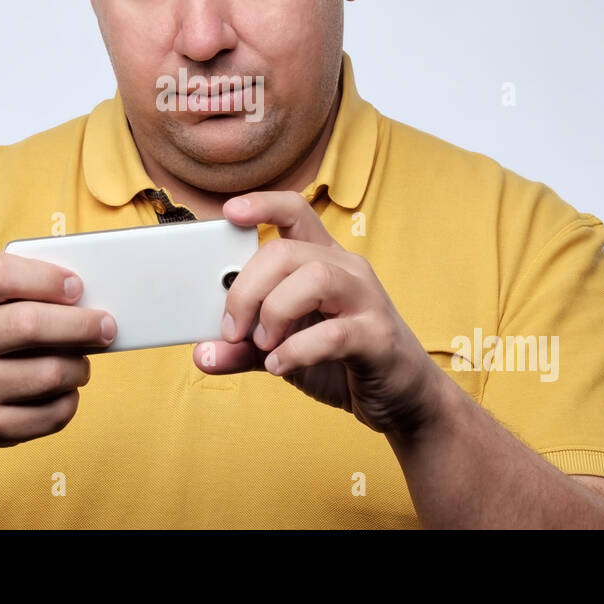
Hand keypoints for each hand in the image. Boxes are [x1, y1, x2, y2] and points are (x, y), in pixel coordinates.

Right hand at [0, 252, 115, 449]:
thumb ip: (36, 287)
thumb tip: (93, 300)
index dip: (45, 277)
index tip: (77, 287)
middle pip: (29, 324)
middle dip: (81, 325)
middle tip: (107, 327)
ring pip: (50, 373)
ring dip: (80, 367)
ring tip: (80, 362)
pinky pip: (54, 412)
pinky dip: (70, 399)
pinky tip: (63, 390)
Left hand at [195, 191, 443, 439]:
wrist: (402, 399)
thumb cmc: (340, 363)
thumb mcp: (282, 351)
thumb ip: (243, 349)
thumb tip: (201, 354)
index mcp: (323, 260)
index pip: (295, 211)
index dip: (261, 204)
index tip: (228, 212)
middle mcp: (347, 270)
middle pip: (288, 250)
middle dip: (247, 288)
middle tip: (232, 329)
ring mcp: (366, 300)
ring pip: (314, 278)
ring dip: (275, 312)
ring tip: (263, 344)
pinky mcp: (378, 337)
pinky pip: (333, 333)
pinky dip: (296, 350)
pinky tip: (279, 365)